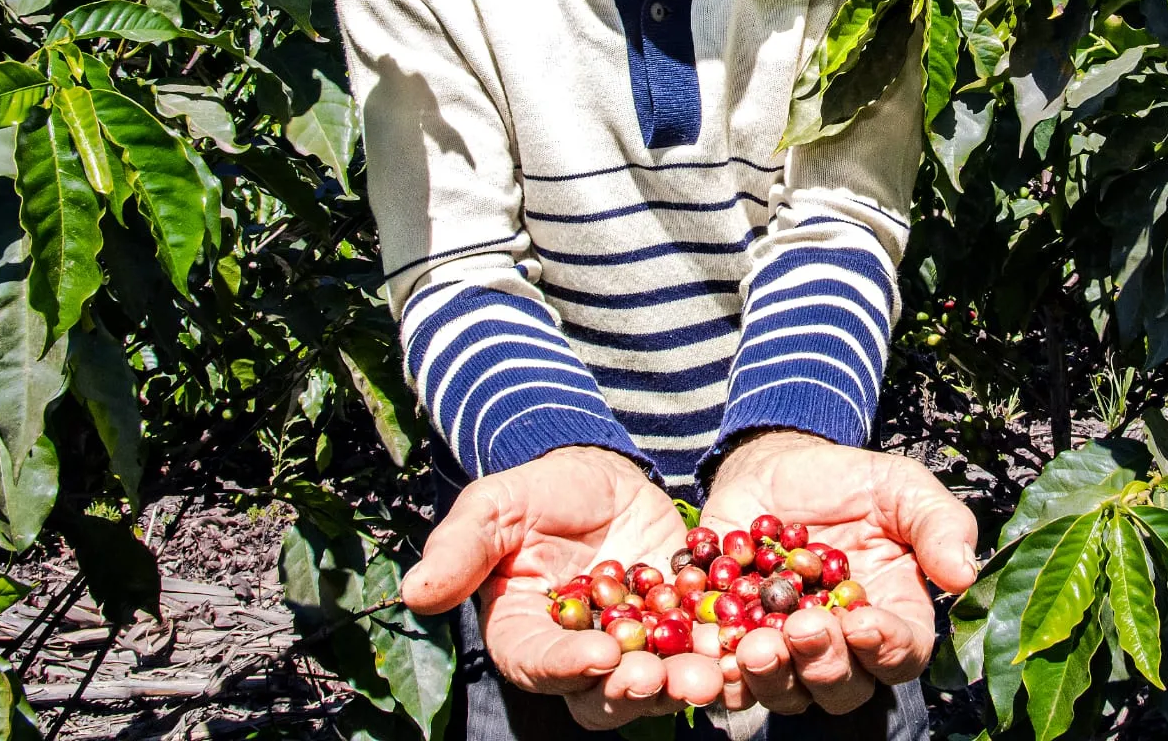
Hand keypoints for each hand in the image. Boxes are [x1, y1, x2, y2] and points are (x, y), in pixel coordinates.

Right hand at [400, 446, 722, 729]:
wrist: (596, 472)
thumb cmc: (534, 492)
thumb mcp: (494, 506)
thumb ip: (461, 549)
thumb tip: (414, 593)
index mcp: (525, 635)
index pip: (539, 663)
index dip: (568, 666)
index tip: (600, 656)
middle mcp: (579, 655)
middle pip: (603, 694)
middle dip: (636, 690)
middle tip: (668, 678)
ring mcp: (634, 646)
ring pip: (658, 684)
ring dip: (687, 684)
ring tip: (717, 673)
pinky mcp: (681, 627)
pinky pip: (704, 650)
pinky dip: (727, 653)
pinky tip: (753, 645)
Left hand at [699, 431, 977, 715]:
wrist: (776, 468)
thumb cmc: (850, 484)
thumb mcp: (900, 487)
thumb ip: (938, 525)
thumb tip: (963, 574)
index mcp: (894, 617)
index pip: (901, 654)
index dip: (886, 647)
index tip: (862, 622)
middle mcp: (843, 647)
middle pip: (843, 687)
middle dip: (823, 664)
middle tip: (802, 627)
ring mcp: (788, 650)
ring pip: (787, 693)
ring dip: (772, 678)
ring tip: (755, 645)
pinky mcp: (736, 642)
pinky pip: (731, 679)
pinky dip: (723, 676)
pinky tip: (717, 654)